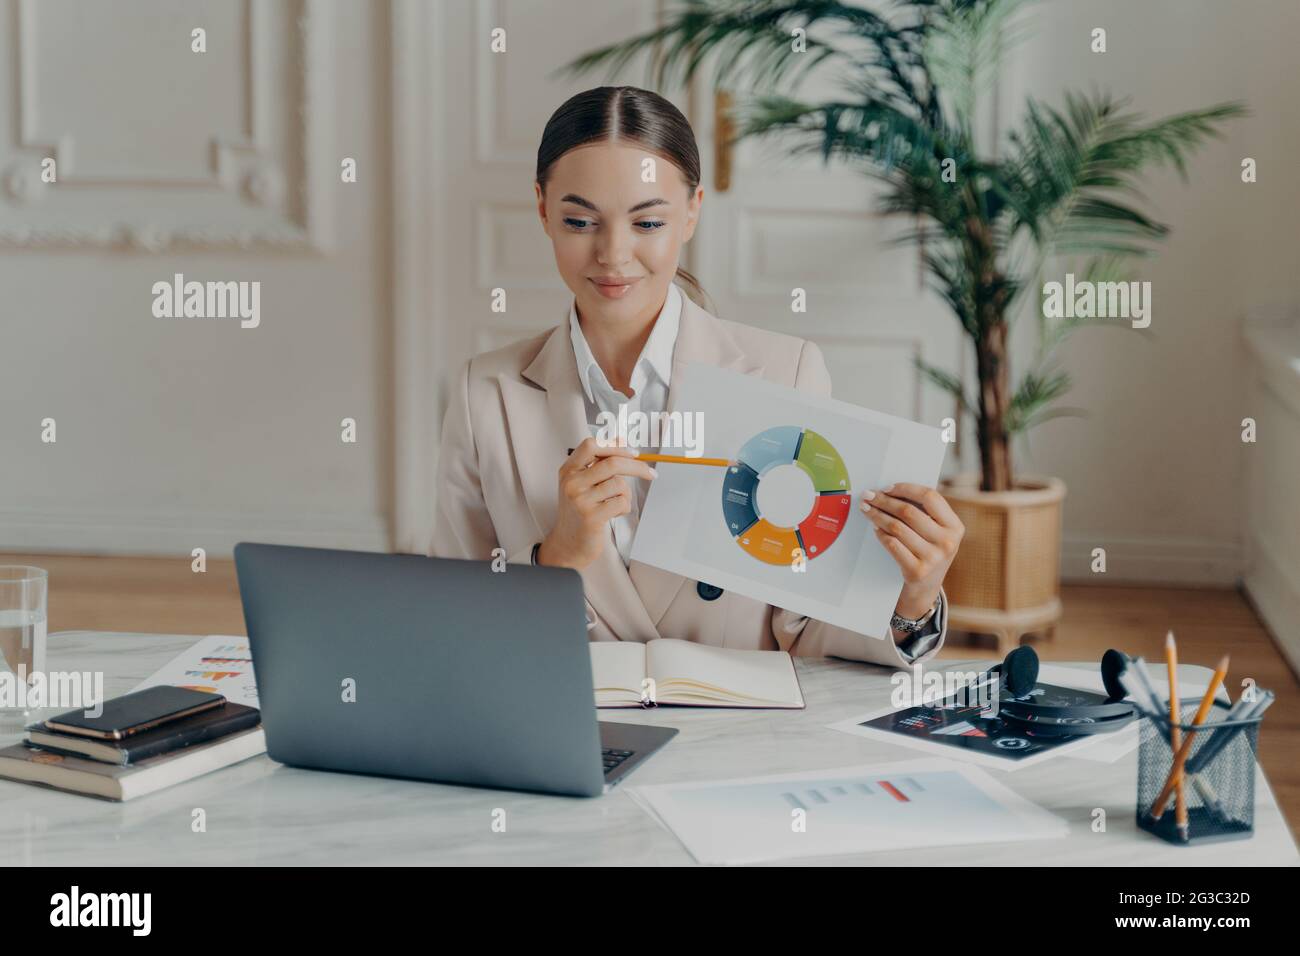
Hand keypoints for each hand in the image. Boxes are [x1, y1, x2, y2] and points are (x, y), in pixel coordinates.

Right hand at [537, 437, 656, 569]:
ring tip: (617, 503)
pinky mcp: (591, 517)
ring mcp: (580, 500)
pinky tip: (614, 513)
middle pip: (612, 463)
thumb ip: (598, 464)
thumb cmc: (579, 512)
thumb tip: (622, 442)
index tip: (632, 453)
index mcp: (568, 470)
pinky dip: (625, 507)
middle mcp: (571, 483)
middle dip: (638, 467)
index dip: (615, 446)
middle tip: (650, 473)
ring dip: (627, 494)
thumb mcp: (582, 483)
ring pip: (620, 484)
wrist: (568, 543)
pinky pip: (621, 503)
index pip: (591, 445)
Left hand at [860, 482, 964, 618]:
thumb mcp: (937, 533)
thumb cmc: (928, 551)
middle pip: (909, 511)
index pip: (930, 497)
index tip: (886, 487)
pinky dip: (880, 534)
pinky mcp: (917, 571)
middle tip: (868, 496)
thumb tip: (890, 490)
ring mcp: (933, 558)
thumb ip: (925, 513)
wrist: (926, 588)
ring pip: (897, 527)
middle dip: (884, 501)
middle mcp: (947, 542)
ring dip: (877, 515)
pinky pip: (892, 545)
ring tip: (866, 509)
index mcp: (955, 526)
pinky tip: (875, 528)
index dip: (906, 488)